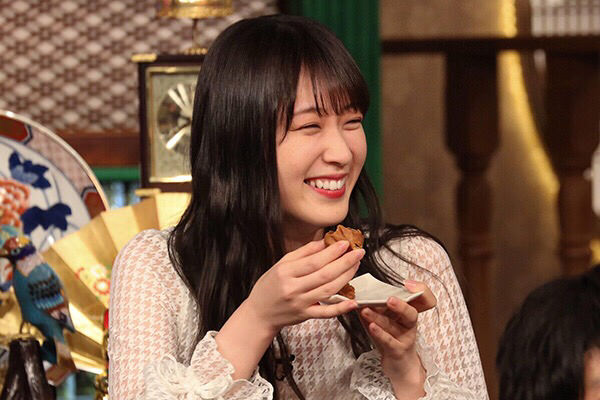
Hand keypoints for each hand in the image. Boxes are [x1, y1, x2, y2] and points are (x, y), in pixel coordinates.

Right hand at [245, 239, 362, 334]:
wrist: (259, 313)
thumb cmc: (269, 287)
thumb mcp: (281, 265)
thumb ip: (302, 253)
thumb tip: (323, 242)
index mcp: (285, 272)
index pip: (313, 261)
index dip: (331, 252)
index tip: (344, 243)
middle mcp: (293, 288)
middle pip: (324, 275)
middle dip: (344, 262)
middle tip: (358, 252)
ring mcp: (300, 303)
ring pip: (328, 290)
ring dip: (346, 277)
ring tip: (356, 265)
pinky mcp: (305, 316)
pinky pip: (326, 312)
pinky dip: (341, 308)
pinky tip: (353, 301)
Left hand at [359, 280, 435, 398]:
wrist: (397, 363)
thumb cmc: (391, 336)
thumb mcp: (387, 317)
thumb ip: (377, 305)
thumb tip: (360, 291)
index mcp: (409, 311)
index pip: (425, 299)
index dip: (421, 290)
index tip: (406, 283)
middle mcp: (410, 324)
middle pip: (412, 313)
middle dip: (400, 305)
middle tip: (389, 299)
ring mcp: (405, 338)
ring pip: (393, 326)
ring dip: (378, 317)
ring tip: (365, 310)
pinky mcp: (398, 350)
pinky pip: (389, 342)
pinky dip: (380, 334)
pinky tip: (371, 327)